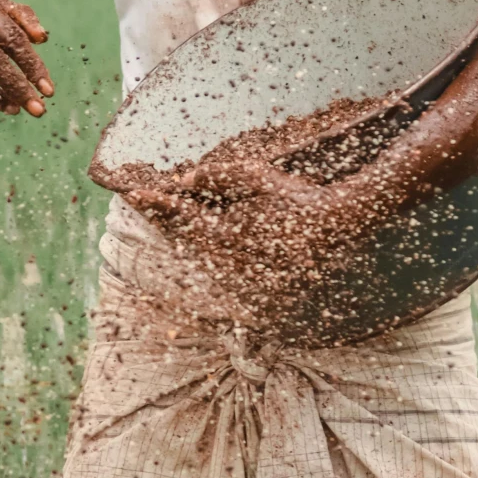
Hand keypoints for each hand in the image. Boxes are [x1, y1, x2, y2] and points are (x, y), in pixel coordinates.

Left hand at [126, 149, 395, 334]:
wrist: (342, 228)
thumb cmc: (300, 198)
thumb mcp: (258, 178)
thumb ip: (218, 178)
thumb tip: (184, 179)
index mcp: (224, 237)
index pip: (178, 219)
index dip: (155, 205)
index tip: (135, 194)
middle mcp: (229, 266)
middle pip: (186, 245)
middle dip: (169, 223)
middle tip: (151, 204)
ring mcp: (245, 285)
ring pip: (206, 265)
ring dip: (194, 245)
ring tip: (185, 225)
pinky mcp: (262, 299)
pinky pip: (231, 284)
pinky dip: (222, 268)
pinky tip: (227, 254)